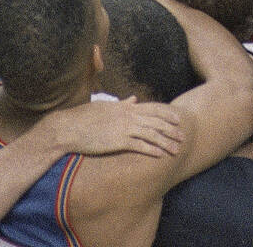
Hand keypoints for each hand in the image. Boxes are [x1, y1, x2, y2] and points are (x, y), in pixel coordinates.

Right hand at [44, 97, 184, 157]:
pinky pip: (139, 146)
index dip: (167, 114)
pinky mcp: (118, 141)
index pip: (152, 109)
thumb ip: (122, 103)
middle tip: (183, 137)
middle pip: (156, 122)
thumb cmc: (84, 117)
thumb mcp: (106, 105)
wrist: (69, 128)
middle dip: (171, 130)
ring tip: (176, 150)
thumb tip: (133, 98)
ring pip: (151, 134)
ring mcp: (124, 128)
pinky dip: (151, 150)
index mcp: (126, 107)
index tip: (178, 120)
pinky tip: (160, 155)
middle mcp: (128, 116)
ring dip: (166, 142)